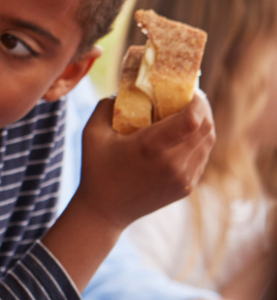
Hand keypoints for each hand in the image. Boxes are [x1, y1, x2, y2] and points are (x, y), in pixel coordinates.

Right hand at [75, 93, 213, 228]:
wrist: (104, 211)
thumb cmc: (95, 169)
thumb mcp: (90, 133)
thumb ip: (107, 105)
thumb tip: (126, 88)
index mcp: (150, 148)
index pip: (192, 119)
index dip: (197, 101)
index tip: (188, 90)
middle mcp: (172, 164)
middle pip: (206, 127)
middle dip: (203, 108)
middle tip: (190, 98)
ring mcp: (183, 178)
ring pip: (208, 142)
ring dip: (203, 124)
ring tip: (189, 115)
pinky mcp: (186, 187)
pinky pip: (202, 157)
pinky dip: (198, 142)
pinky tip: (184, 137)